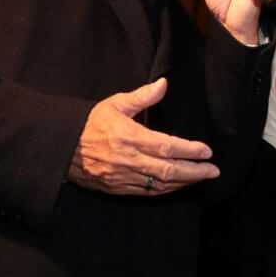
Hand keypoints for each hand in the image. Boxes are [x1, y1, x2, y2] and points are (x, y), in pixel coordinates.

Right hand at [67, 78, 218, 195]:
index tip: (207, 151)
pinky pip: (146, 193)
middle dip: (195, 171)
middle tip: (214, 170)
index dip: (189, 150)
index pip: (167, 145)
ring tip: (202, 177)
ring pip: (159, 185)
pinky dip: (165, 190)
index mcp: (129, 136)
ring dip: (184, 183)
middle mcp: (128, 159)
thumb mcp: (116, 103)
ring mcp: (122, 176)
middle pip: (168, 170)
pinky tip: (178, 186)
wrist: (61, 146)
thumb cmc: (91, 122)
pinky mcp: (116, 188)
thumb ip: (143, 96)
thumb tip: (164, 84)